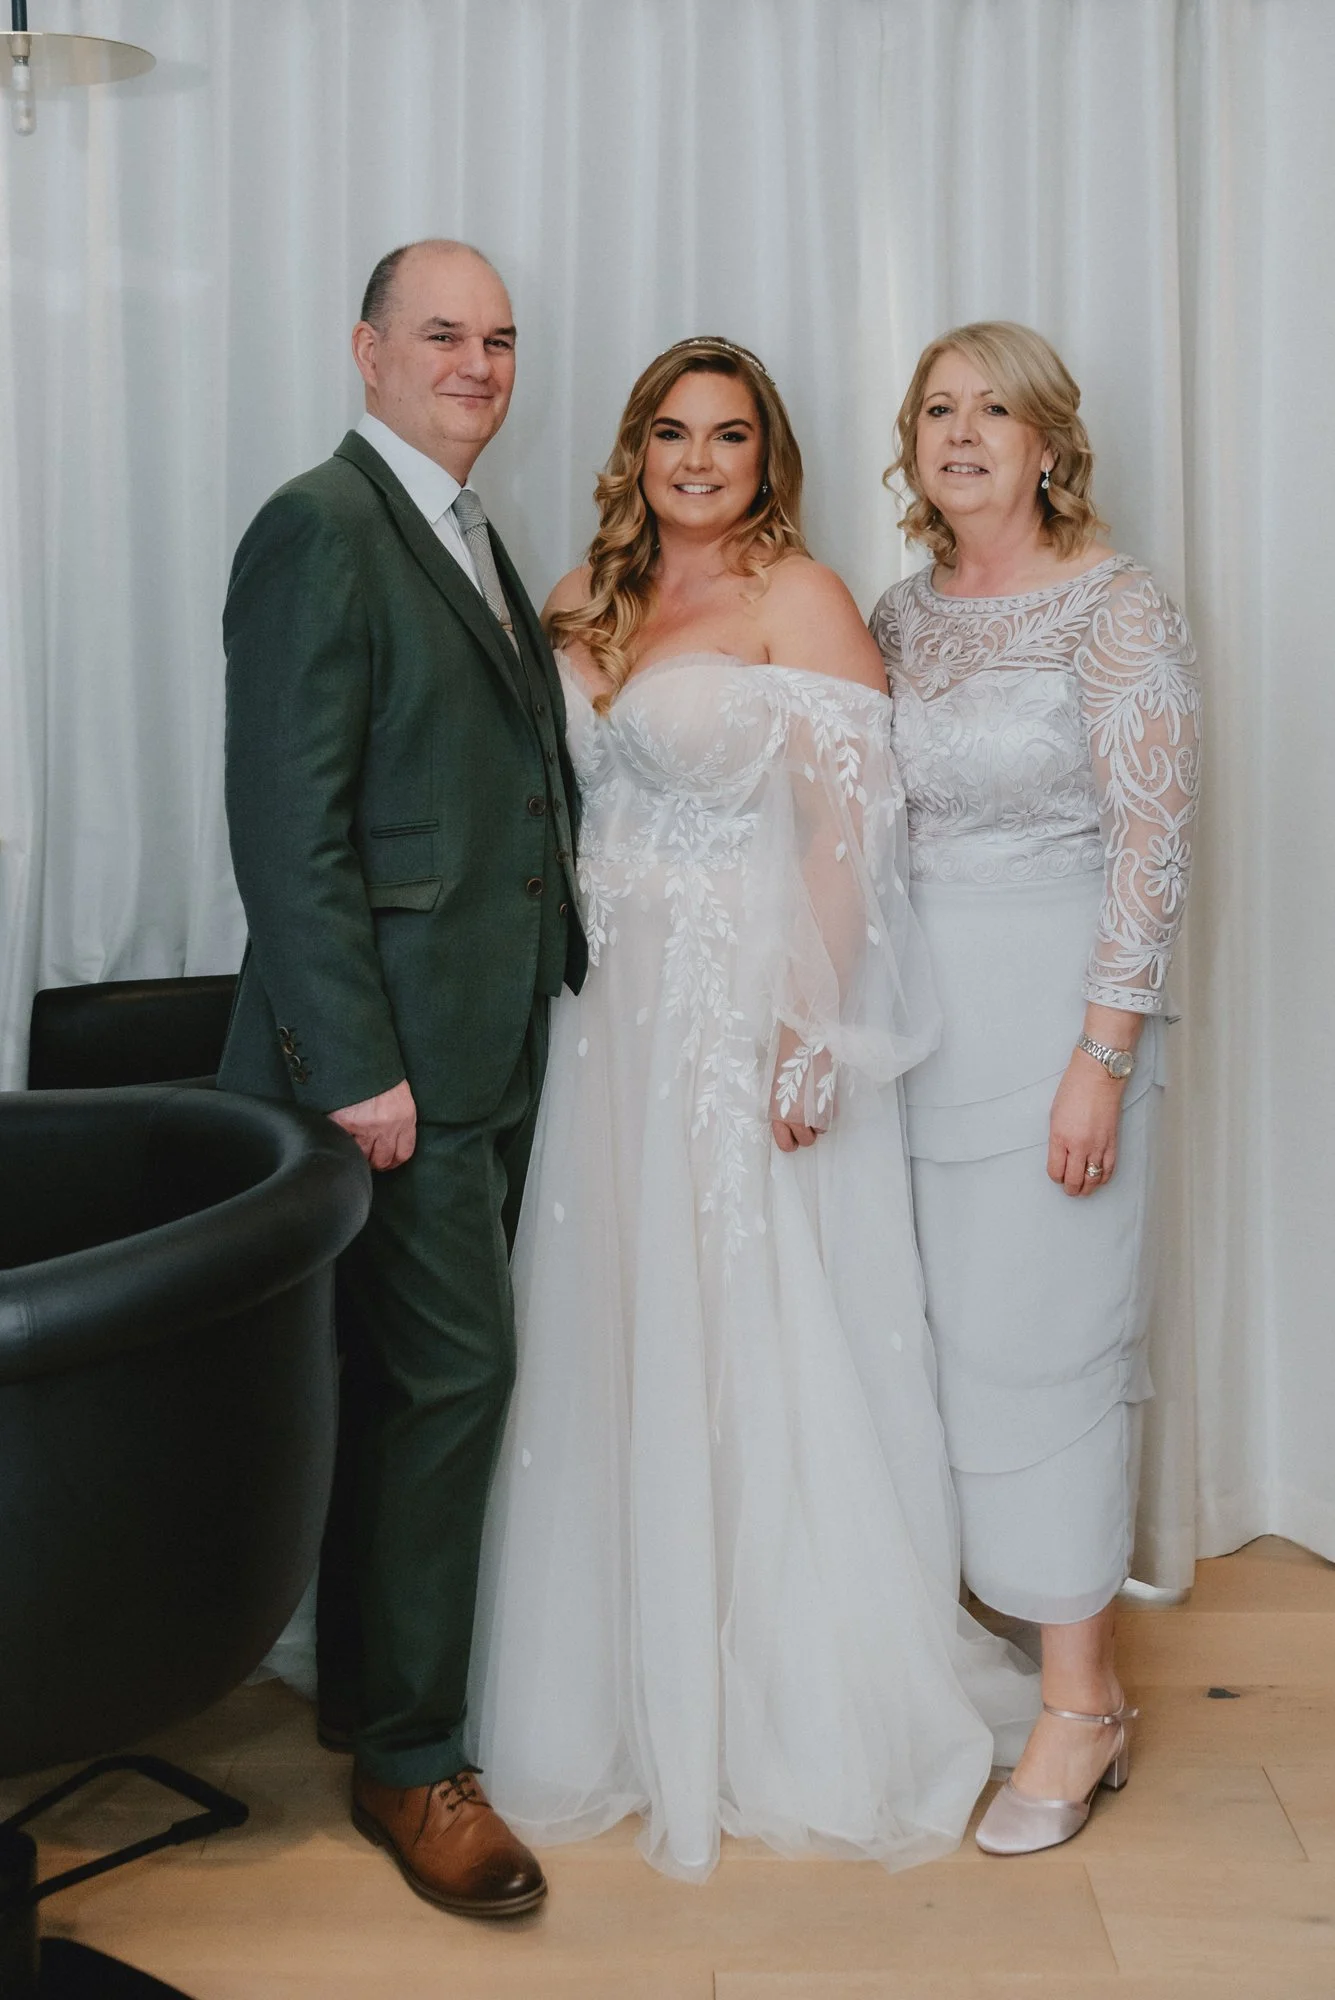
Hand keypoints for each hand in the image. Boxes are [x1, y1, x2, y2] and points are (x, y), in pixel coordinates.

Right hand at [330, 1078, 416, 1170]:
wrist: (358, 1054)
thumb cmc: (377, 1071)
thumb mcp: (397, 1092)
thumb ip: (397, 1116)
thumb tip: (390, 1137)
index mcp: (405, 1115)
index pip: (404, 1152)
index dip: (394, 1160)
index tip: (387, 1161)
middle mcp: (388, 1125)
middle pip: (383, 1160)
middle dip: (375, 1161)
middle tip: (368, 1156)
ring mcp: (365, 1126)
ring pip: (362, 1156)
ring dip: (357, 1154)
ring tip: (353, 1146)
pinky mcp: (344, 1123)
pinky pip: (343, 1144)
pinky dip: (341, 1142)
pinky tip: (341, 1136)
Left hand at [770, 1025, 831, 1153]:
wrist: (804, 1037)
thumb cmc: (785, 1055)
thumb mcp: (774, 1083)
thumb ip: (779, 1103)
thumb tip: (783, 1112)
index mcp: (778, 1111)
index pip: (785, 1143)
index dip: (789, 1142)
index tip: (791, 1135)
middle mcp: (796, 1115)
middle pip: (807, 1141)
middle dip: (806, 1134)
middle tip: (804, 1120)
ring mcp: (815, 1109)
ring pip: (821, 1131)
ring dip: (818, 1123)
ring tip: (813, 1107)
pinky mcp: (831, 1099)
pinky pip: (832, 1116)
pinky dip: (828, 1112)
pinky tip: (822, 1098)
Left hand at [1047, 1051, 1123, 1196]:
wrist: (1098, 1076)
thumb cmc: (1073, 1089)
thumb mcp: (1055, 1115)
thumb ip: (1057, 1138)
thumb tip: (1060, 1156)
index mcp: (1059, 1137)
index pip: (1056, 1170)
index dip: (1056, 1177)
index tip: (1057, 1175)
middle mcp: (1079, 1145)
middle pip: (1074, 1180)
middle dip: (1070, 1188)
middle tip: (1069, 1190)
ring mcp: (1098, 1145)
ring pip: (1093, 1179)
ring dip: (1087, 1188)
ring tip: (1083, 1190)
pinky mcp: (1112, 1142)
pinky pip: (1109, 1169)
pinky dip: (1103, 1178)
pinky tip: (1099, 1180)